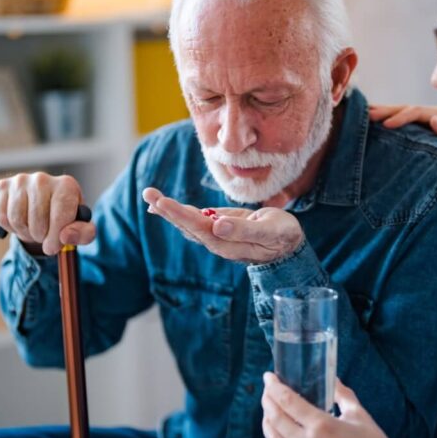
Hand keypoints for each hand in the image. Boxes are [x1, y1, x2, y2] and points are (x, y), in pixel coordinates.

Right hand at [0, 172, 95, 254]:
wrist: (45, 206)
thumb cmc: (65, 218)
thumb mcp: (82, 228)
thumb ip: (83, 234)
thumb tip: (65, 236)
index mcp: (66, 186)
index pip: (59, 216)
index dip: (56, 237)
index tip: (54, 246)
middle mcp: (43, 179)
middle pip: (37, 221)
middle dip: (41, 236)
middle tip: (45, 235)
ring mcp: (21, 180)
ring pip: (17, 220)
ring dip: (25, 233)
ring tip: (34, 228)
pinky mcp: (3, 186)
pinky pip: (2, 217)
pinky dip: (11, 227)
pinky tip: (22, 221)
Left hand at [142, 187, 304, 264]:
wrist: (288, 244)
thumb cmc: (282, 236)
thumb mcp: (269, 232)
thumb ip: (244, 230)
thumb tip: (218, 226)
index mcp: (226, 244)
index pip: (198, 227)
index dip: (179, 214)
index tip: (162, 202)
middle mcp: (216, 242)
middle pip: (187, 225)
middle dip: (167, 209)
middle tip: (148, 193)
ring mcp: (216, 235)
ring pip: (187, 222)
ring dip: (168, 209)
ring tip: (150, 196)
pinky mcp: (218, 227)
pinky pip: (194, 219)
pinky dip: (178, 211)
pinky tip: (163, 206)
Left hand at [261, 372, 402, 437]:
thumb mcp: (358, 413)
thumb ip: (341, 394)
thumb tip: (332, 378)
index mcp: (322, 425)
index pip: (288, 402)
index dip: (274, 387)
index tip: (269, 376)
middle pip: (275, 418)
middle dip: (267, 400)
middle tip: (267, 388)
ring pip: (273, 437)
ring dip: (266, 419)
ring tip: (268, 406)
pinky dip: (273, 437)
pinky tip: (275, 428)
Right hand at [368, 103, 436, 142]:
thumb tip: (433, 120)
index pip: (417, 112)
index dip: (401, 117)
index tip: (386, 125)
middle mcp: (434, 113)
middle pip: (407, 108)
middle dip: (387, 110)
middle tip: (368, 113)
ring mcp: (427, 119)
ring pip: (403, 112)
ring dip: (385, 112)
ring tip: (365, 112)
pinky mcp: (422, 127)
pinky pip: (404, 121)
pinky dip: (390, 118)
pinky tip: (375, 119)